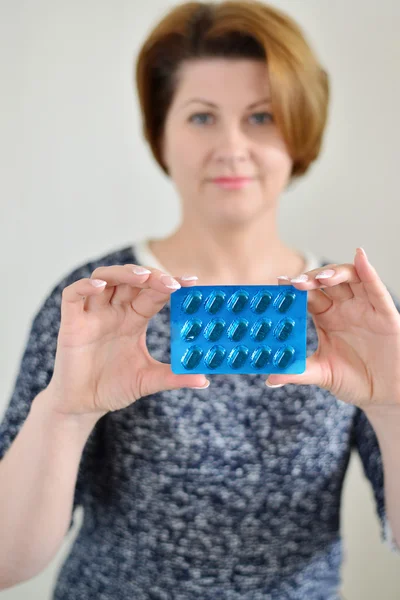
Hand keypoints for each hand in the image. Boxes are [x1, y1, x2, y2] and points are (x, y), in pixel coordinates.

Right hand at [46, 265, 208, 416]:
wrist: (83, 406)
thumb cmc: (114, 388)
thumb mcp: (148, 381)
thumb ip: (174, 378)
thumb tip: (204, 381)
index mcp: (134, 320)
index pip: (154, 293)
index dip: (171, 284)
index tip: (192, 282)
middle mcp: (114, 311)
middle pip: (131, 280)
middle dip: (152, 276)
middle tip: (171, 282)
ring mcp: (93, 315)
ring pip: (104, 278)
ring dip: (123, 273)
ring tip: (143, 277)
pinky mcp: (71, 324)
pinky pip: (73, 295)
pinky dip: (84, 287)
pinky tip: (100, 287)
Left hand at [265, 247, 399, 409]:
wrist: (384, 395)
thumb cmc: (354, 380)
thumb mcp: (322, 374)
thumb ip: (297, 372)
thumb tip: (269, 379)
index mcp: (326, 317)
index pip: (308, 296)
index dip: (295, 288)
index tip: (280, 282)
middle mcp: (344, 308)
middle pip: (326, 282)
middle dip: (311, 278)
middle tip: (296, 282)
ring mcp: (364, 308)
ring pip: (350, 278)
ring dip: (334, 272)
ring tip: (320, 278)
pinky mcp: (384, 313)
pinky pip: (375, 288)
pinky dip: (368, 270)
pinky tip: (360, 257)